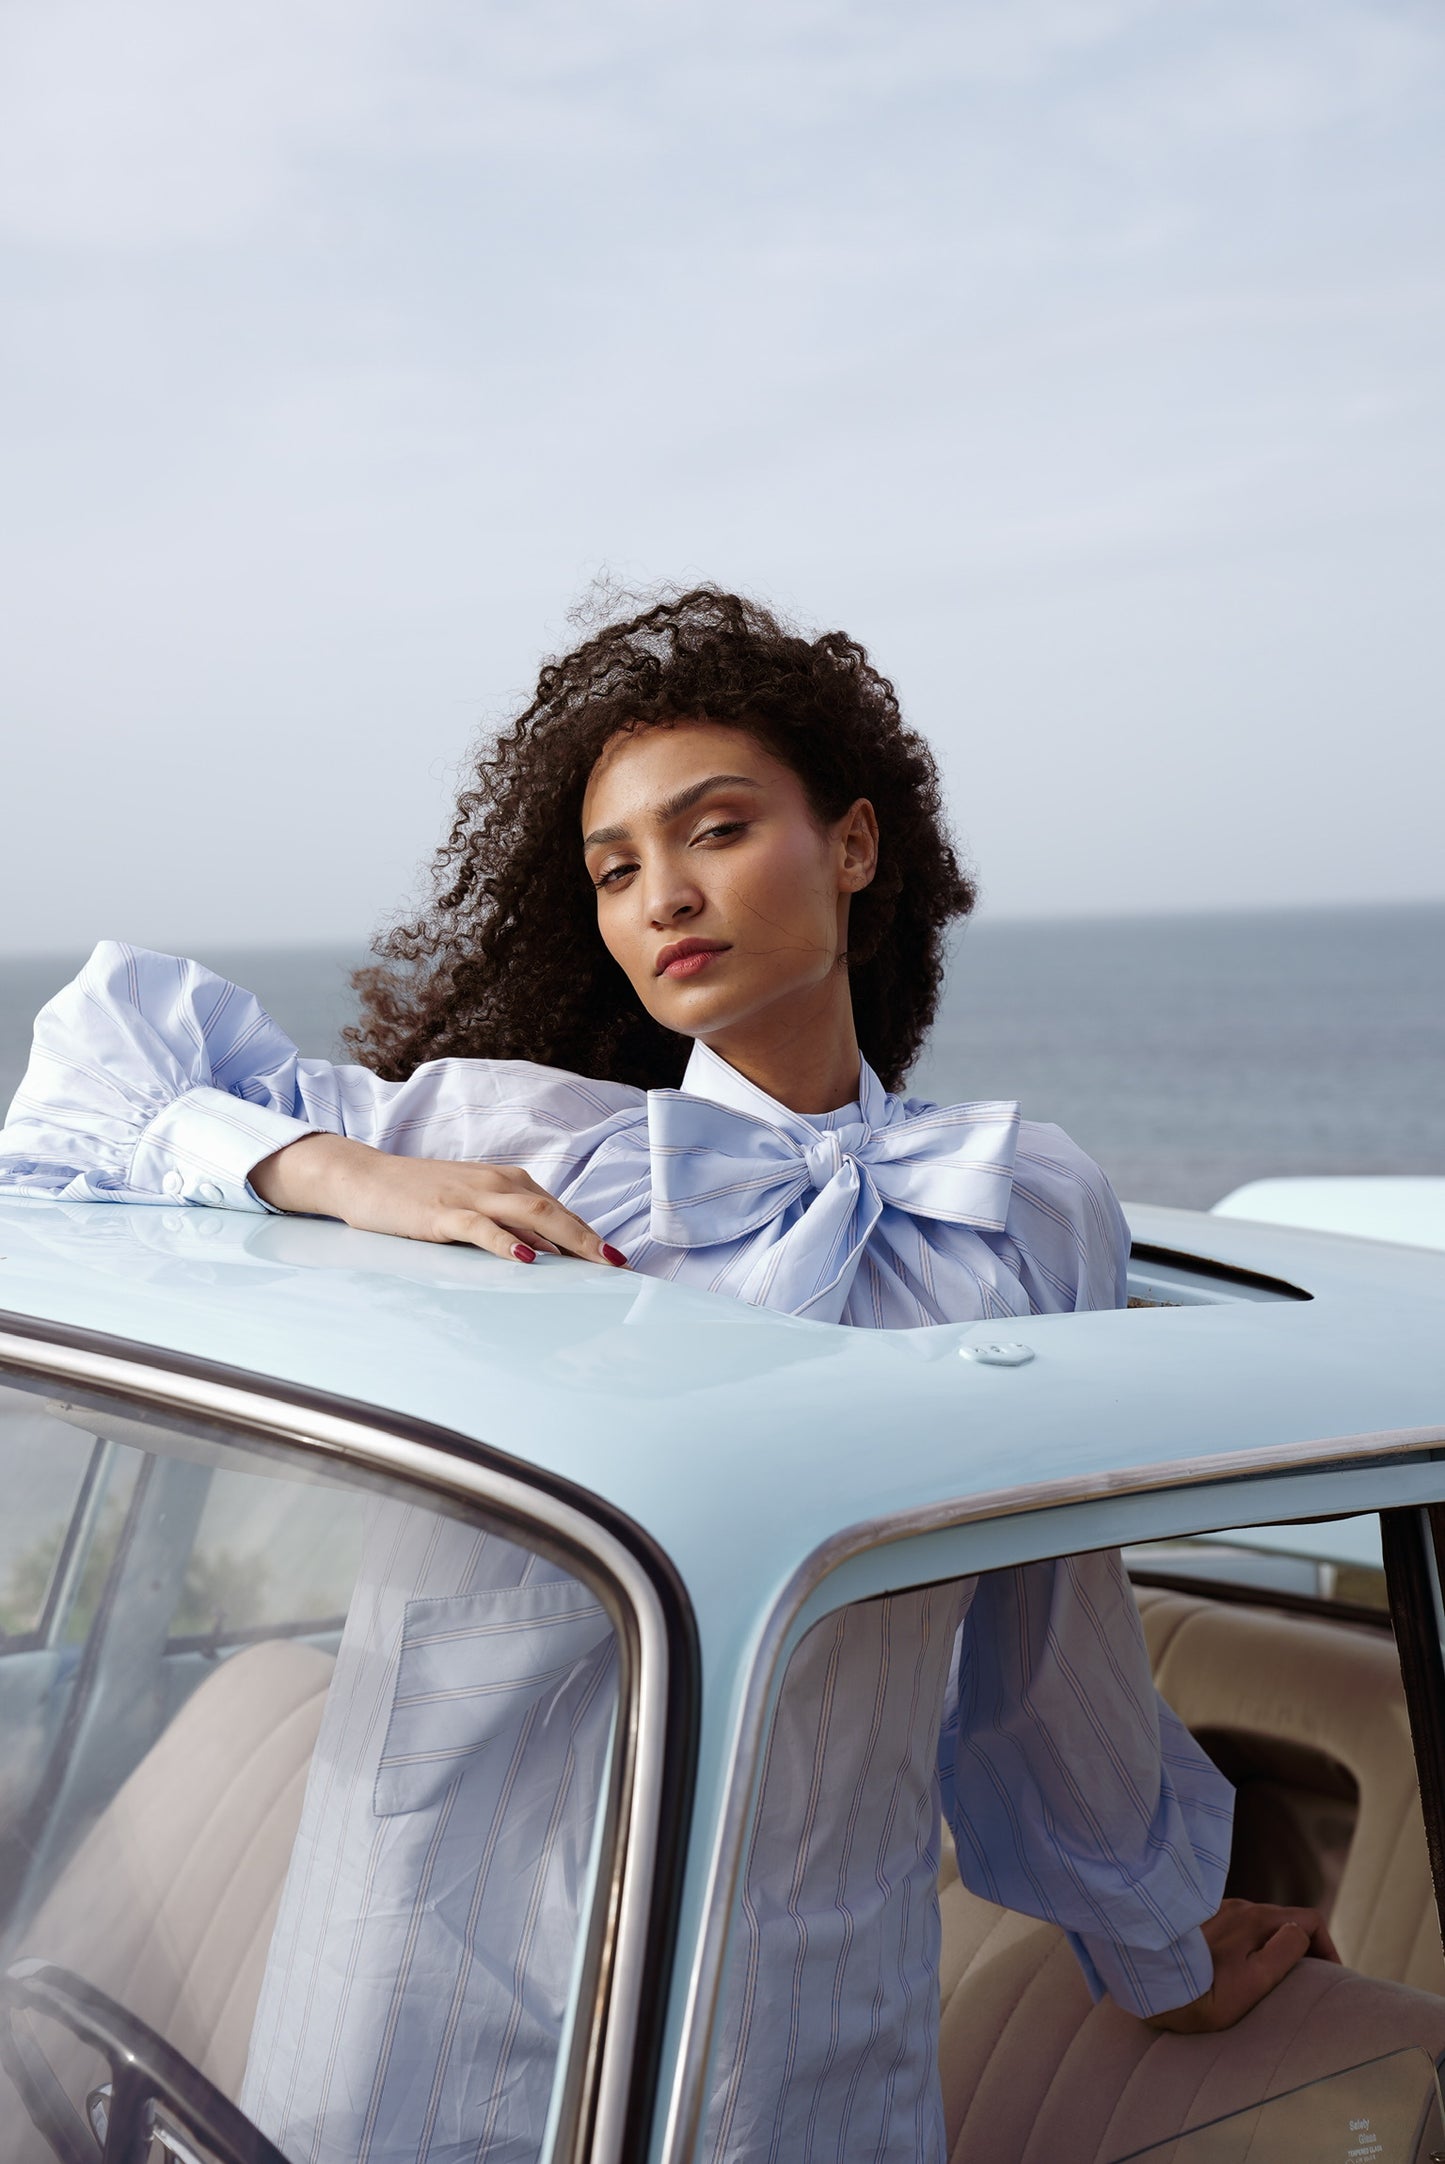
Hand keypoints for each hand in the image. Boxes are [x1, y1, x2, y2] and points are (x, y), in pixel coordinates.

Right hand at [251, 1134, 626, 1268]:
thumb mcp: (472, 1207)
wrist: (365, 1177)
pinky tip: (527, 1258)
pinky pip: (482, 1227)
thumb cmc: (420, 1195)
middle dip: (590, 1239)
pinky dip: (507, 1242)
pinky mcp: (443, 1212)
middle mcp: (497, 1184)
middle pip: (555, 1211)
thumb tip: (547, 1254)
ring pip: (530, 1214)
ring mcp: (470, 1196)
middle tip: (618, 1266)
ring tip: (593, 1262)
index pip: (559, 1210)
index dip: (589, 1235)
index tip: (616, 1261)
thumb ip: (508, 1226)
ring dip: (566, 1239)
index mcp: (508, 1182)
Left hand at [1144, 1898, 1341, 2033]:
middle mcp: (1238, 1907)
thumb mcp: (1253, 1982)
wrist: (1152, 1985)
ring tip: (1279, 1978)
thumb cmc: (1204, 1993)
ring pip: (1262, 1924)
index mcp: (1255, 1919)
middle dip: (1305, 1947)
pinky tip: (1245, 1968)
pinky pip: (1240, 1928)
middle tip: (1310, 1981)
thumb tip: (1300, 1932)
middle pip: (1286, 1921)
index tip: (1331, 1978)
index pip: (1309, 1920)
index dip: (1328, 1948)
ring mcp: (1218, 1912)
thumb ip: (1282, 1953)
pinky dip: (1254, 1944)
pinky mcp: (1202, 1921)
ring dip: (1277, 1945)